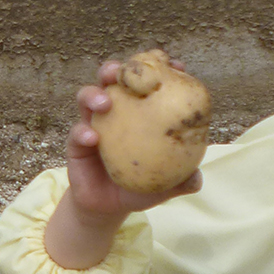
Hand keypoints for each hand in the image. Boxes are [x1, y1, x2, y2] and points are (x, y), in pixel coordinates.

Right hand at [66, 58, 202, 223]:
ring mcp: (93, 124)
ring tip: (105, 103)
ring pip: (87, 97)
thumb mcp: (163, 186)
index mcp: (138, 112)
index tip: (174, 65)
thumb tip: (197, 178)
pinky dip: (83, 132)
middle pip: (112, 79)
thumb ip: (181, 182)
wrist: (109, 208)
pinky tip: (93, 138)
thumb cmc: (139, 187)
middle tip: (121, 71)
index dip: (159, 69)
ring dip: (94, 94)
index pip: (147, 83)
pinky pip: (77, 133)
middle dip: (115, 69)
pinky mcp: (76, 143)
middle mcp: (114, 111)